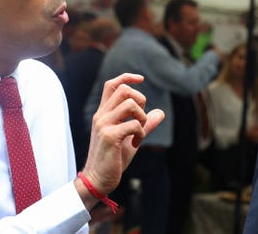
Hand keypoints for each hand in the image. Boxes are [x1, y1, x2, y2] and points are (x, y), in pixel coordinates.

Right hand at [79, 73, 163, 198]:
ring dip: (142, 117)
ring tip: (139, 132)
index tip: (142, 79)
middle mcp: (101, 115)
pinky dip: (141, 133)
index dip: (127, 77)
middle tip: (140, 119)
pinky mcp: (109, 136)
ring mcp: (104, 124)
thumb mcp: (131, 138)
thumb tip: (160, 113)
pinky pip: (134, 124)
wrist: (98, 180)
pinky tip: (135, 144)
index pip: (112, 84)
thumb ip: (144, 124)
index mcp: (103, 113)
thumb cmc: (113, 159)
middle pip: (123, 89)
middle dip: (140, 100)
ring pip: (130, 104)